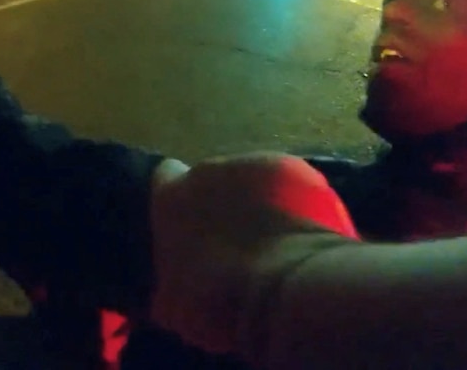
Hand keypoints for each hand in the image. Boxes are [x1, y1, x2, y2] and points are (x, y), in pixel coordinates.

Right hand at [149, 152, 357, 355]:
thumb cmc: (216, 300)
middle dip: (222, 202)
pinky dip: (294, 204)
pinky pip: (291, 185)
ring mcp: (254, 165)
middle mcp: (208, 170)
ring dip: (259, 201)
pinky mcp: (295, 172)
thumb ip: (169, 276)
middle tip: (235, 239)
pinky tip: (302, 233)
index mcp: (170, 199)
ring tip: (274, 238)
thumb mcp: (173, 301)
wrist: (281, 290)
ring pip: (253, 179)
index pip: (164, 178)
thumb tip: (171, 281)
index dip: (177, 199)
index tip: (187, 221)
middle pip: (212, 177)